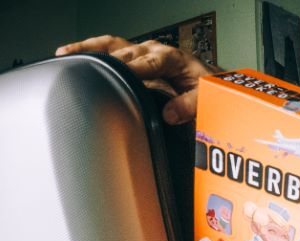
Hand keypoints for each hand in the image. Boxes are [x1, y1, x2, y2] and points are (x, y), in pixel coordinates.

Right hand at [55, 35, 220, 123]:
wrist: (210, 82)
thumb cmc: (207, 88)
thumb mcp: (207, 98)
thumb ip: (190, 105)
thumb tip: (169, 113)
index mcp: (173, 59)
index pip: (150, 62)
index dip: (134, 70)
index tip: (118, 77)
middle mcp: (155, 51)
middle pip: (127, 54)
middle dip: (108, 63)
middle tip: (86, 73)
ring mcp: (142, 53)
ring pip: (113, 46)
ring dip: (90, 50)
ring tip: (67, 56)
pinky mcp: (134, 58)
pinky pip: (109, 49)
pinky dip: (90, 50)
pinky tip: (70, 54)